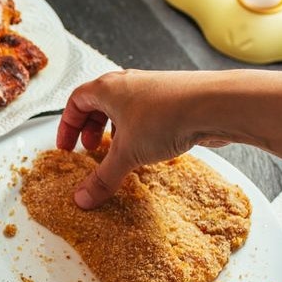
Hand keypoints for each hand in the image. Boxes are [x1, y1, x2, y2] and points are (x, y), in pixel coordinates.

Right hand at [55, 70, 226, 208]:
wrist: (215, 104)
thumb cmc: (166, 117)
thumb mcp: (126, 154)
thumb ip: (103, 178)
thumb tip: (83, 198)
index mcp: (107, 88)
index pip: (76, 102)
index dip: (67, 125)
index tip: (66, 146)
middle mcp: (128, 83)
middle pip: (99, 102)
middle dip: (91, 127)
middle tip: (91, 148)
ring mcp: (152, 89)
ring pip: (124, 106)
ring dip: (115, 128)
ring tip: (118, 150)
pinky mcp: (173, 98)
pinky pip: (147, 112)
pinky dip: (138, 129)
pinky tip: (147, 148)